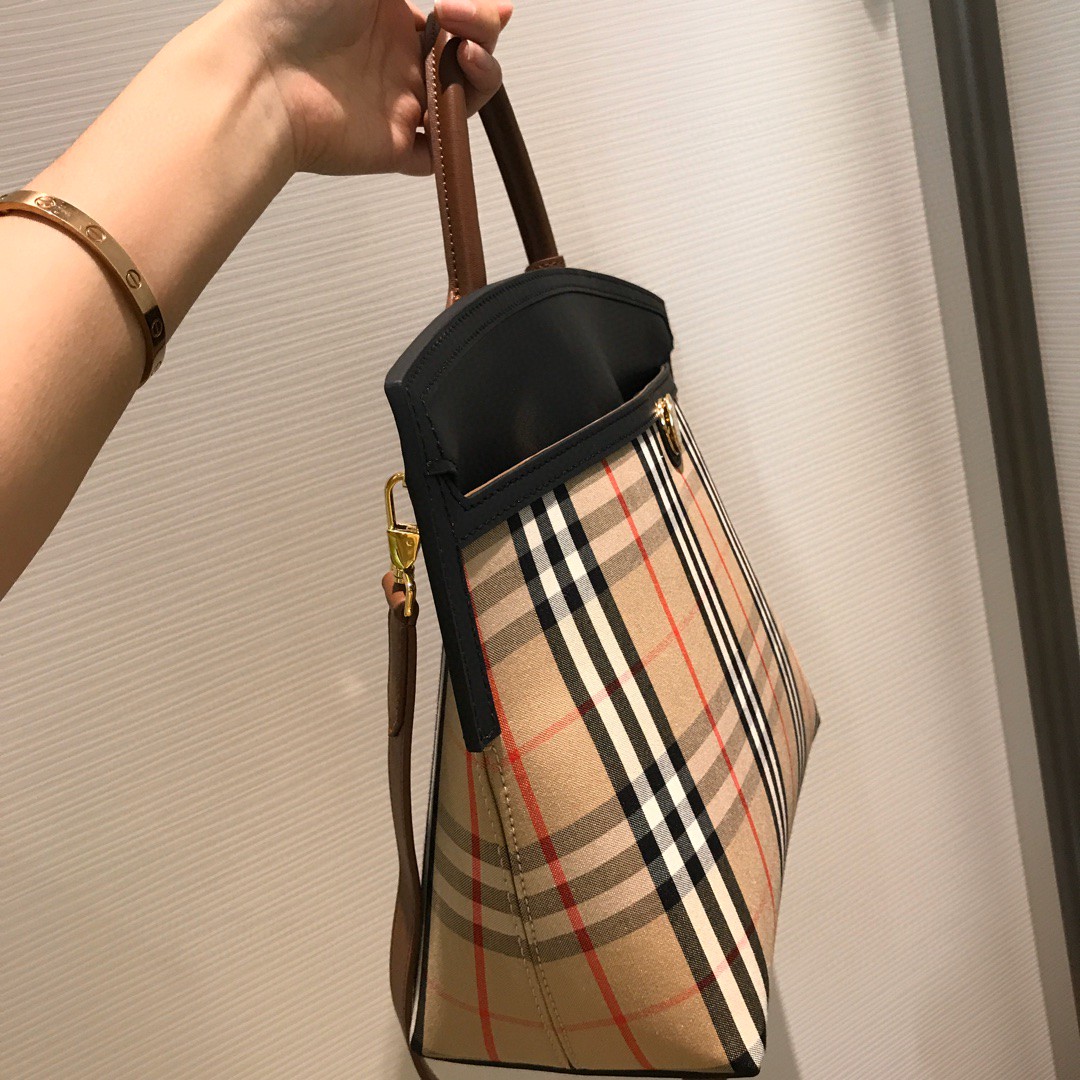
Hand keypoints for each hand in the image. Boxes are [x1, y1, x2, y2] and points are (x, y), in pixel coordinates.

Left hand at [231, 0, 512, 175]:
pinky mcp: (394, 147)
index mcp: (388, 14)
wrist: (260, 72)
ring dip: (482, 78)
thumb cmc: (290, 7)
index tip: (494, 2)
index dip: (480, 10)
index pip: (455, 16)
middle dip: (484, 34)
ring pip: (465, 101)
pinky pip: (440, 155)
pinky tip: (454, 105)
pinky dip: (456, 139)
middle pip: (467, 56)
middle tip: (462, 20)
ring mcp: (398, 104)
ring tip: (466, 57)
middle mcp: (396, 59)